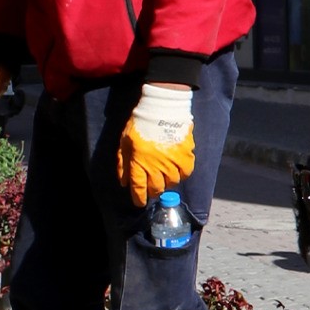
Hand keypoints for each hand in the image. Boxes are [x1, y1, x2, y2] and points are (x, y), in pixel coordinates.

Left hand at [116, 82, 195, 206]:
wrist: (161, 107)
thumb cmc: (140, 124)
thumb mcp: (125, 143)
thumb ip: (123, 164)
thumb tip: (124, 183)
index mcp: (139, 163)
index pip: (139, 189)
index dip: (139, 199)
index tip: (140, 202)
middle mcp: (156, 166)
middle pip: (156, 188)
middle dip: (153, 191)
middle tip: (152, 188)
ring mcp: (172, 162)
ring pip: (171, 182)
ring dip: (167, 182)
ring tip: (164, 177)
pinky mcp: (186, 155)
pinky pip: (185, 173)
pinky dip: (181, 174)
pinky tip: (177, 170)